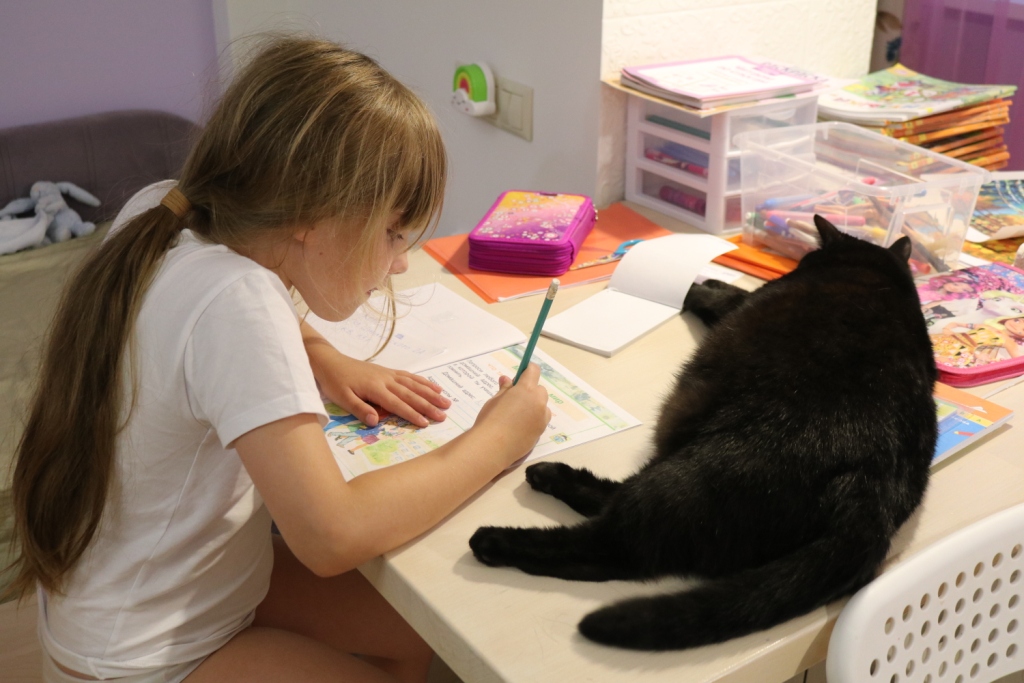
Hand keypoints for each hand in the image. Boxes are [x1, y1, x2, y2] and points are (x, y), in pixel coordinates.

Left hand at [304, 330, 449, 427]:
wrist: (330, 361)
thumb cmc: (334, 382)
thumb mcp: (342, 398)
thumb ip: (360, 409)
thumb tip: (375, 421)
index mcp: (375, 389)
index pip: (398, 404)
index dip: (412, 414)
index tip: (426, 423)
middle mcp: (386, 380)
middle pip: (411, 394)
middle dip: (428, 405)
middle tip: (444, 415)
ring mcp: (389, 374)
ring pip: (414, 384)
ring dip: (431, 393)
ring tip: (446, 401)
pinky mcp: (388, 371)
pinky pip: (410, 376)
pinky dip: (423, 382)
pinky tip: (434, 387)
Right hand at [472, 363, 551, 466]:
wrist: (493, 446)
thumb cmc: (490, 419)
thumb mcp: (495, 400)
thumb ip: (505, 389)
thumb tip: (508, 380)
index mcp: (526, 389)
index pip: (533, 371)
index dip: (527, 371)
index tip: (519, 377)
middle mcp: (538, 401)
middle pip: (539, 390)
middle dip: (530, 391)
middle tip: (514, 400)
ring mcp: (542, 417)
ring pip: (542, 406)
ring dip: (534, 406)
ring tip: (517, 416)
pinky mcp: (541, 431)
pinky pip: (541, 420)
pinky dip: (534, 420)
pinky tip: (519, 428)